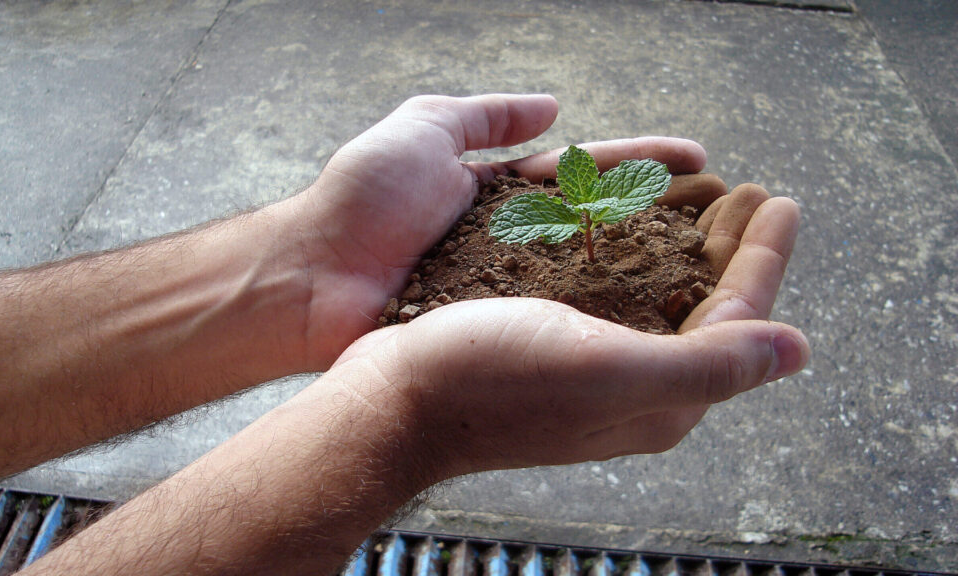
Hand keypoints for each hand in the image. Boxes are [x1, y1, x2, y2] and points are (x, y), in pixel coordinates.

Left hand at [282, 94, 711, 365]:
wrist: (309, 279)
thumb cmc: (358, 200)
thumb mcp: (421, 129)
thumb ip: (483, 115)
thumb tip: (552, 105)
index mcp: (499, 192)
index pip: (587, 171)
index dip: (643, 164)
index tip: (700, 162)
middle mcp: (514, 244)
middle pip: (604, 227)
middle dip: (664, 220)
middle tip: (730, 220)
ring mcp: (508, 292)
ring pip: (593, 280)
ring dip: (649, 275)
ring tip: (715, 272)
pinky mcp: (495, 332)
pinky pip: (558, 325)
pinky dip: (605, 324)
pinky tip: (658, 328)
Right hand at [326, 178, 806, 477]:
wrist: (392, 397)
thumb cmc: (489, 380)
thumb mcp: (606, 369)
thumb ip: (708, 363)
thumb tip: (798, 351)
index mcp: (661, 399)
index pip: (738, 323)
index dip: (764, 259)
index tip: (781, 199)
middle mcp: (634, 386)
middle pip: (704, 307)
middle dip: (731, 246)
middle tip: (748, 191)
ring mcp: (591, 367)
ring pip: (660, 296)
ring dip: (685, 243)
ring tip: (699, 197)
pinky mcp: (554, 347)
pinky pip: (614, 293)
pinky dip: (632, 250)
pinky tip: (625, 223)